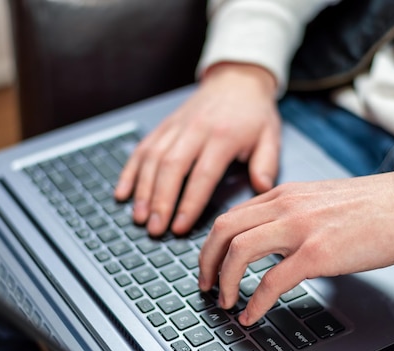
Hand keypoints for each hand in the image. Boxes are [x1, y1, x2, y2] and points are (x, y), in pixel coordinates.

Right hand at [114, 62, 280, 235]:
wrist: (236, 79)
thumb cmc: (254, 113)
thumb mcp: (270, 135)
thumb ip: (266, 164)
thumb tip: (261, 188)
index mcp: (223, 136)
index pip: (203, 175)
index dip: (189, 203)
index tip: (180, 228)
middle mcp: (195, 130)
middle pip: (171, 168)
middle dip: (159, 201)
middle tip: (154, 228)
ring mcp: (176, 126)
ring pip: (152, 159)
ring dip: (142, 190)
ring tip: (138, 217)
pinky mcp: (164, 125)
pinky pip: (142, 148)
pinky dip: (130, 171)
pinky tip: (122, 193)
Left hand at [198, 170, 393, 325]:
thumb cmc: (371, 206)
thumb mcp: (318, 199)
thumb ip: (290, 213)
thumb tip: (272, 237)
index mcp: (283, 194)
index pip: (232, 216)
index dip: (214, 244)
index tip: (212, 264)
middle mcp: (284, 206)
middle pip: (223, 230)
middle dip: (207, 261)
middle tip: (207, 285)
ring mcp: (299, 228)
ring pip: (239, 251)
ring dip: (225, 280)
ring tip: (226, 302)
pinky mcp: (317, 253)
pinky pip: (272, 281)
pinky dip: (255, 301)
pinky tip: (253, 314)